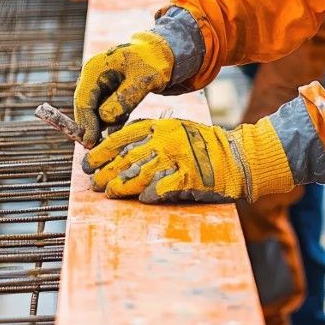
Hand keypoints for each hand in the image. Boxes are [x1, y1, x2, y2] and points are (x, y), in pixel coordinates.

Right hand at [73, 31, 173, 146]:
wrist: (161, 56)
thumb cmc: (153, 63)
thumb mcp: (143, 80)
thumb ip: (125, 98)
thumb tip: (105, 117)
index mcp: (95, 69)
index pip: (83, 100)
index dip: (86, 123)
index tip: (91, 142)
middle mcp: (92, 77)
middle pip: (85, 108)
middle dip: (92, 127)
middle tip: (98, 148)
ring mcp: (99, 86)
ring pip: (95, 112)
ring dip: (104, 126)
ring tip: (115, 136)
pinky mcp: (107, 94)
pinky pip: (105, 112)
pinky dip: (112, 121)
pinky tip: (121, 128)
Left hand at [82, 117, 296, 203]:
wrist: (236, 157)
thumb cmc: (202, 145)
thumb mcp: (176, 130)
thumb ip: (151, 136)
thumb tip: (118, 150)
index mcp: (161, 126)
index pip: (123, 136)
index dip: (102, 150)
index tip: (88, 161)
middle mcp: (166, 140)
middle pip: (126, 158)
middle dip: (106, 171)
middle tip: (94, 183)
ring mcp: (178, 158)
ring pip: (138, 174)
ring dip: (121, 186)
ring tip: (110, 193)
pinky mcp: (187, 178)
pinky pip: (160, 188)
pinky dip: (148, 194)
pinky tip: (141, 199)